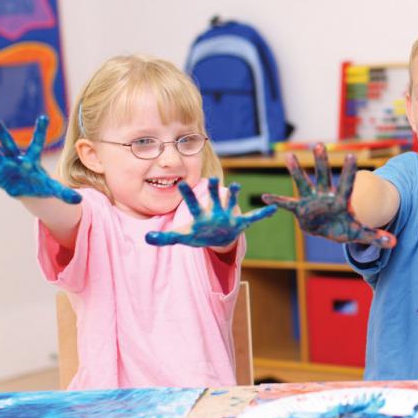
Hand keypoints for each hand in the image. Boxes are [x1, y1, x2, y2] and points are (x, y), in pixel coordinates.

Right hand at [0, 116, 80, 203]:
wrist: (28, 188)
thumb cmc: (41, 185)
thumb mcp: (53, 189)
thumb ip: (64, 193)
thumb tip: (78, 201)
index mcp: (31, 160)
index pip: (37, 144)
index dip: (40, 132)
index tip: (43, 117)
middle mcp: (16, 159)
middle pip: (8, 143)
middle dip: (1, 132)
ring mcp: (4, 166)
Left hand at [145, 177, 276, 246]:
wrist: (217, 237)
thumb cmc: (198, 234)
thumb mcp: (181, 237)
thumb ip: (164, 238)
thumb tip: (145, 239)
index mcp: (200, 214)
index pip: (191, 203)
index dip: (186, 194)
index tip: (180, 183)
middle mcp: (215, 211)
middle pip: (213, 198)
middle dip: (214, 190)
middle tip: (213, 178)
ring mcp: (228, 216)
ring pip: (232, 203)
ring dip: (235, 195)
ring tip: (237, 186)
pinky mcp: (240, 223)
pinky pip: (253, 218)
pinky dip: (262, 214)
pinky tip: (272, 208)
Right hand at [261, 144, 395, 248]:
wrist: (330, 228)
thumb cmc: (345, 227)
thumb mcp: (359, 233)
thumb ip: (376, 236)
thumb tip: (394, 243)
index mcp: (341, 201)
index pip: (346, 184)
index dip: (348, 171)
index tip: (351, 155)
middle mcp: (325, 196)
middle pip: (324, 177)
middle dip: (321, 162)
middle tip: (319, 144)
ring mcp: (312, 201)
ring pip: (304, 183)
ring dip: (297, 171)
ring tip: (288, 156)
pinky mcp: (300, 209)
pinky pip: (287, 205)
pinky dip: (277, 202)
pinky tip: (264, 197)